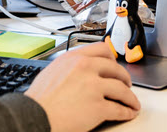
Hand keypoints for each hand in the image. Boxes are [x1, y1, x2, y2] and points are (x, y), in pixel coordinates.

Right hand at [25, 41, 140, 131]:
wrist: (34, 116)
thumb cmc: (39, 101)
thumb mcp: (51, 72)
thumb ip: (68, 67)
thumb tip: (78, 71)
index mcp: (73, 58)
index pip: (101, 49)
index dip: (112, 58)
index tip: (115, 64)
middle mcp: (85, 68)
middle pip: (116, 69)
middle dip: (124, 78)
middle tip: (126, 84)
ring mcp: (93, 87)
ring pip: (122, 89)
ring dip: (130, 98)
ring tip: (132, 103)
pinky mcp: (98, 107)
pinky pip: (119, 109)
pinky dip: (126, 112)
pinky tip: (127, 114)